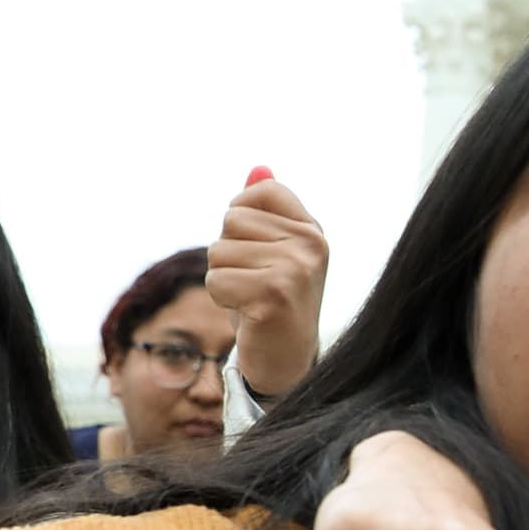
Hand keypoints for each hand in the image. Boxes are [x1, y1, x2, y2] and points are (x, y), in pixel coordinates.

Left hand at [209, 169, 329, 398]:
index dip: (241, 218)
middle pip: (232, 220)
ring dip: (223, 278)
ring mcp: (295, 269)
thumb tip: (258, 167)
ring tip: (250, 299)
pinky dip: (222, 300)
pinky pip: (216, 280)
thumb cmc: (272, 301)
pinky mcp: (273, 295)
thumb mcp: (272, 250)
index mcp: (313, 230)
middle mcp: (311, 245)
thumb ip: (266, 209)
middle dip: (229, 253)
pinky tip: (247, 314)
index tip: (256, 250)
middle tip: (254, 283)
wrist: (285, 362)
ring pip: (218, 251)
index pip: (260, 191)